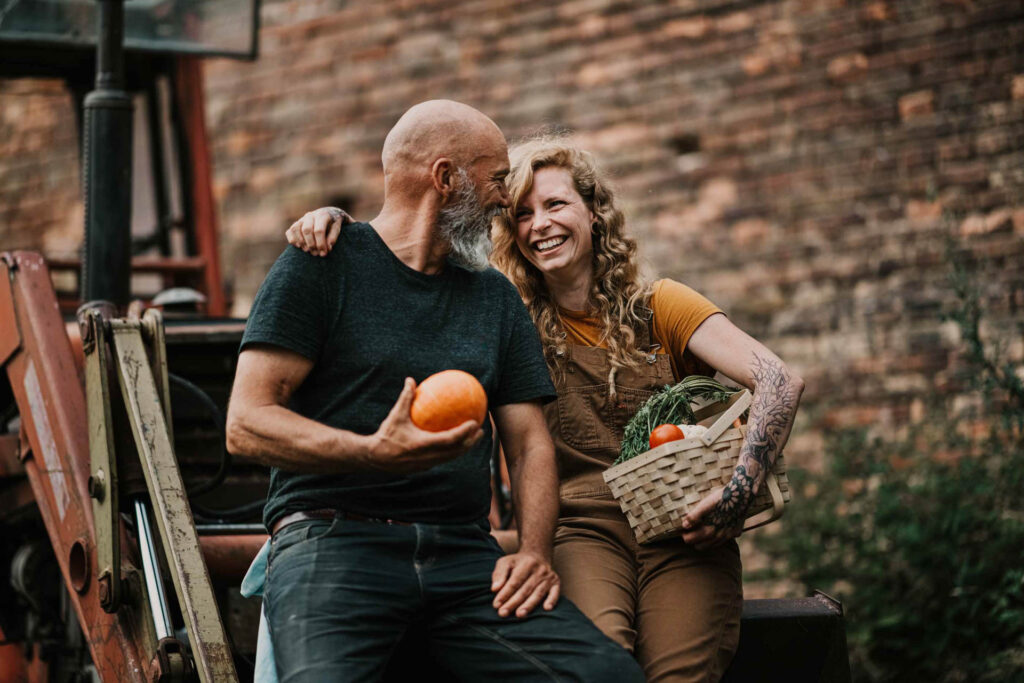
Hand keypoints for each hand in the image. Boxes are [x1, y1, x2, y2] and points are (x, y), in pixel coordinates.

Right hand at [286, 207, 352, 255]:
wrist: (330, 214)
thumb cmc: (334, 223)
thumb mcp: (337, 228)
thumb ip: (333, 237)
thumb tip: (328, 247)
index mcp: (323, 215)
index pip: (319, 230)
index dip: (321, 243)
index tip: (324, 253)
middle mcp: (311, 215)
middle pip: (306, 230)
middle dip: (311, 244)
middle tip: (316, 254)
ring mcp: (302, 219)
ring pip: (296, 229)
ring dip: (301, 242)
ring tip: (308, 251)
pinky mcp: (296, 223)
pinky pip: (290, 231)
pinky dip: (293, 240)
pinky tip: (300, 247)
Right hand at [366, 378, 483, 472]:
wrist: (375, 458)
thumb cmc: (386, 435)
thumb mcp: (395, 415)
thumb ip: (405, 398)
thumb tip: (411, 380)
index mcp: (424, 444)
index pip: (450, 439)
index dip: (464, 432)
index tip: (475, 423)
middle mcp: (428, 457)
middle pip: (456, 451)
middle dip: (471, 442)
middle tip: (481, 430)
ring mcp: (427, 464)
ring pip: (452, 457)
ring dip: (464, 448)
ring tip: (474, 438)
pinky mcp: (424, 467)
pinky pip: (444, 459)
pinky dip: (453, 452)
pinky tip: (456, 443)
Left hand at [491, 551, 559, 617]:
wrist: (538, 555)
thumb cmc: (518, 563)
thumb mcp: (506, 562)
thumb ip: (499, 574)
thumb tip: (494, 589)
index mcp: (526, 563)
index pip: (514, 581)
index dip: (505, 594)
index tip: (496, 605)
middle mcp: (539, 570)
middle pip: (525, 589)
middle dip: (513, 602)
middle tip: (503, 613)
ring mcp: (548, 577)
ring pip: (537, 594)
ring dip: (528, 605)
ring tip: (519, 614)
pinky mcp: (556, 583)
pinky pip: (555, 593)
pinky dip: (552, 600)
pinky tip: (547, 609)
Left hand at [681, 466, 754, 549]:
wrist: (742, 493)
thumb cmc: (721, 498)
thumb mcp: (705, 505)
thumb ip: (694, 516)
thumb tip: (684, 526)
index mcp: (710, 530)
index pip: (692, 541)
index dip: (685, 536)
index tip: (683, 531)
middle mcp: (720, 536)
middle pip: (702, 546)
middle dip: (695, 541)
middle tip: (691, 532)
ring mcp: (730, 535)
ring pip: (714, 544)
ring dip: (706, 541)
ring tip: (702, 532)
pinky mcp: (737, 531)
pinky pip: (727, 539)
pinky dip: (720, 537)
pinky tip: (718, 529)